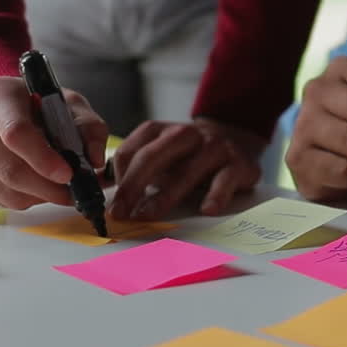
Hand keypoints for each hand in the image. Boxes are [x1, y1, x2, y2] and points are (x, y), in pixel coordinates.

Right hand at [0, 76, 107, 208]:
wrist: (11, 110)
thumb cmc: (42, 106)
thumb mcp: (71, 105)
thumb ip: (89, 127)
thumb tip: (93, 160)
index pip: (16, 133)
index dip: (43, 158)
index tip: (68, 174)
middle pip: (9, 167)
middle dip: (47, 187)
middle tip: (74, 192)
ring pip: (4, 189)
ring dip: (39, 197)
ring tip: (60, 188)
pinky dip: (25, 200)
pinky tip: (38, 186)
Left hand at [108, 117, 264, 220]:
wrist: (236, 139)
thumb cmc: (188, 156)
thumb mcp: (160, 156)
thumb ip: (136, 171)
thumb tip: (107, 198)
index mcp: (161, 131)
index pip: (131, 150)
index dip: (118, 178)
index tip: (112, 204)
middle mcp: (186, 134)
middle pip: (154, 156)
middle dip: (133, 185)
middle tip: (120, 212)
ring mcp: (214, 147)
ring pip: (187, 170)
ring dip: (165, 195)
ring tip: (149, 215)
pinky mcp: (239, 163)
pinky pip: (225, 179)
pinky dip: (215, 195)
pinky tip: (206, 209)